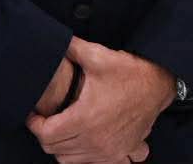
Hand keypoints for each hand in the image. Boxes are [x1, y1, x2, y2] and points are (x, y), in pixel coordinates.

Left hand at [26, 37, 172, 163]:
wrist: (159, 84)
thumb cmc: (130, 72)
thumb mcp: (97, 56)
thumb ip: (71, 48)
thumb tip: (55, 40)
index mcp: (85, 118)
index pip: (47, 135)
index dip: (34, 124)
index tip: (34, 114)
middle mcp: (96, 140)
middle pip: (55, 149)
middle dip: (45, 134)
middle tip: (45, 118)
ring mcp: (110, 151)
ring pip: (71, 160)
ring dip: (62, 147)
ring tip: (61, 128)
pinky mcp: (121, 153)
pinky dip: (85, 157)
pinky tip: (84, 142)